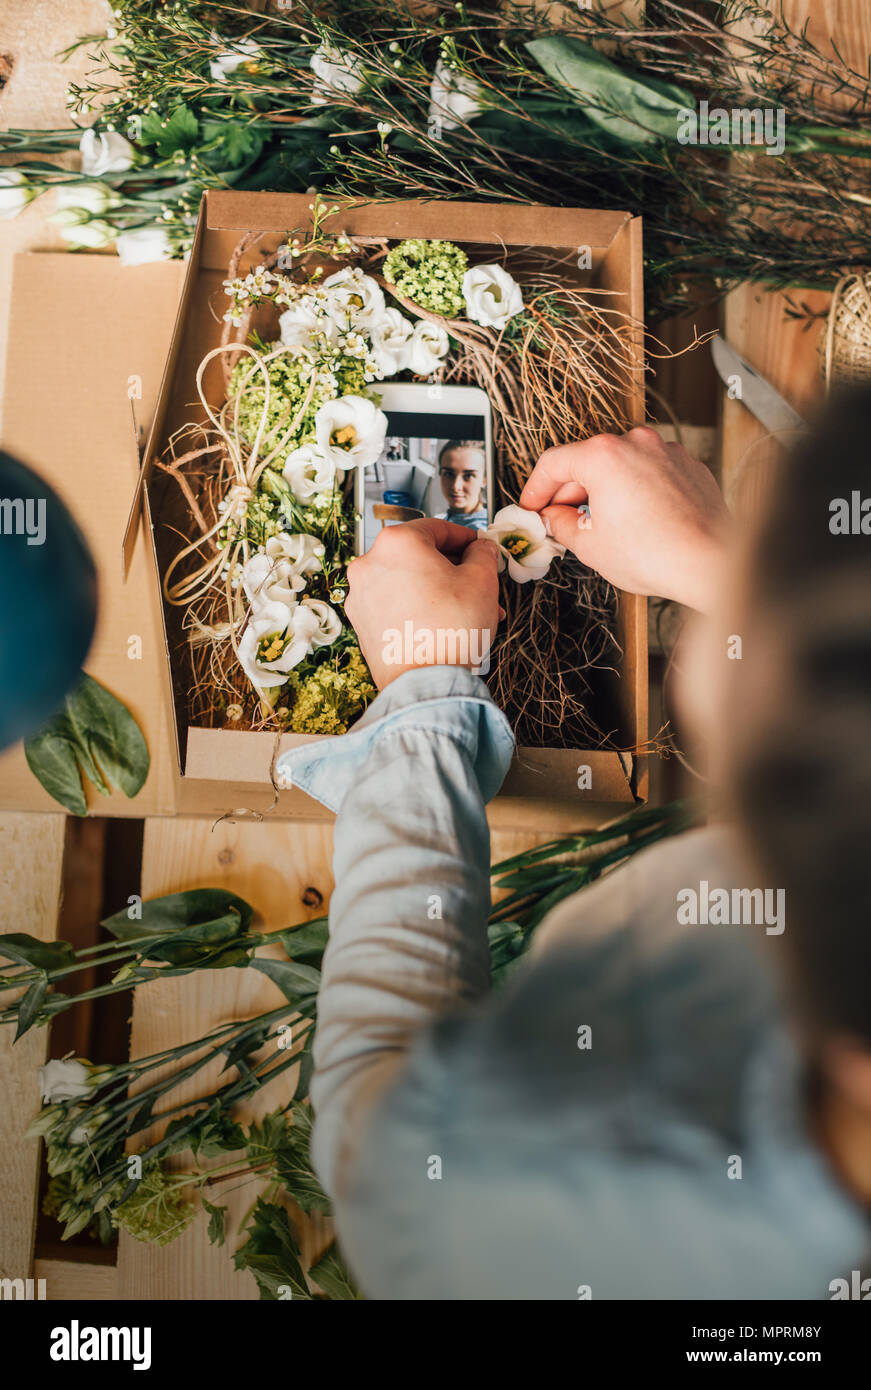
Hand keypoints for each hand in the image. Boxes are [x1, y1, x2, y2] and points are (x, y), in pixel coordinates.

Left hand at [344, 519, 500, 689]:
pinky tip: (444, 623)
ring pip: (409, 582)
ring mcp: (362, 595)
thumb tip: (481, 549)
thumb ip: (483, 554)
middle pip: (420, 557)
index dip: (465, 538)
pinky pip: (396, 604)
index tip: (478, 547)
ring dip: (440, 591)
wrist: (426, 683)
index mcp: (397, 543)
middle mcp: (370, 564)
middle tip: (478, 583)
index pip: (437, 528)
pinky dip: (419, 607)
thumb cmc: (449, 632)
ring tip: (469, 610)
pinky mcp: (362, 623)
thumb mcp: (482, 580)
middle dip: (454, 571)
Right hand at [519, 427, 728, 612]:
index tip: (532, 506)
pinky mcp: (688, 465)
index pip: (553, 463)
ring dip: (604, 490)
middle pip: (587, 461)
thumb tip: (552, 518)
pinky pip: (649, 471)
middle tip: (560, 521)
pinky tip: (635, 520)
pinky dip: (636, 489)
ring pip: (620, 465)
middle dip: (570, 492)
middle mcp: (636, 442)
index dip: (535, 488)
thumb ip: (560, 525)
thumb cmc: (656, 555)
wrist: (711, 563)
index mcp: (604, 455)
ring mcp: (666, 450)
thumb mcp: (590, 546)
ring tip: (602, 525)